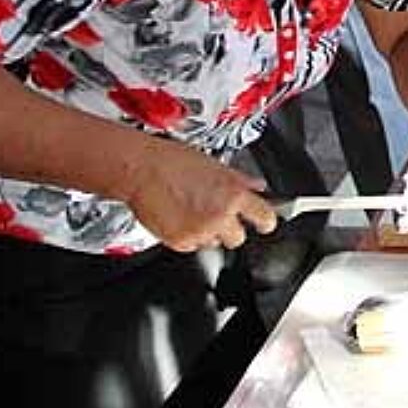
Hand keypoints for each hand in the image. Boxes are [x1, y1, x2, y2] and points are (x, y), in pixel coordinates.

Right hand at [122, 136, 278, 251]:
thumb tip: (257, 187)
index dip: (266, 221)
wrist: (141, 170)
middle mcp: (220, 216)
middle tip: (219, 215)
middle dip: (231, 229)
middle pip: (239, 238)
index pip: (266, 218)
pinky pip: (193, 246)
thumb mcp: (216, 165)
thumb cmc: (174, 161)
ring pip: (214, 243)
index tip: (264, 223)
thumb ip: (240, 180)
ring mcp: (200, 231)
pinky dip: (188, 236)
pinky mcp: (181, 242)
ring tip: (194, 212)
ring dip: (208, 233)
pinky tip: (180, 217)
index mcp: (233, 194)